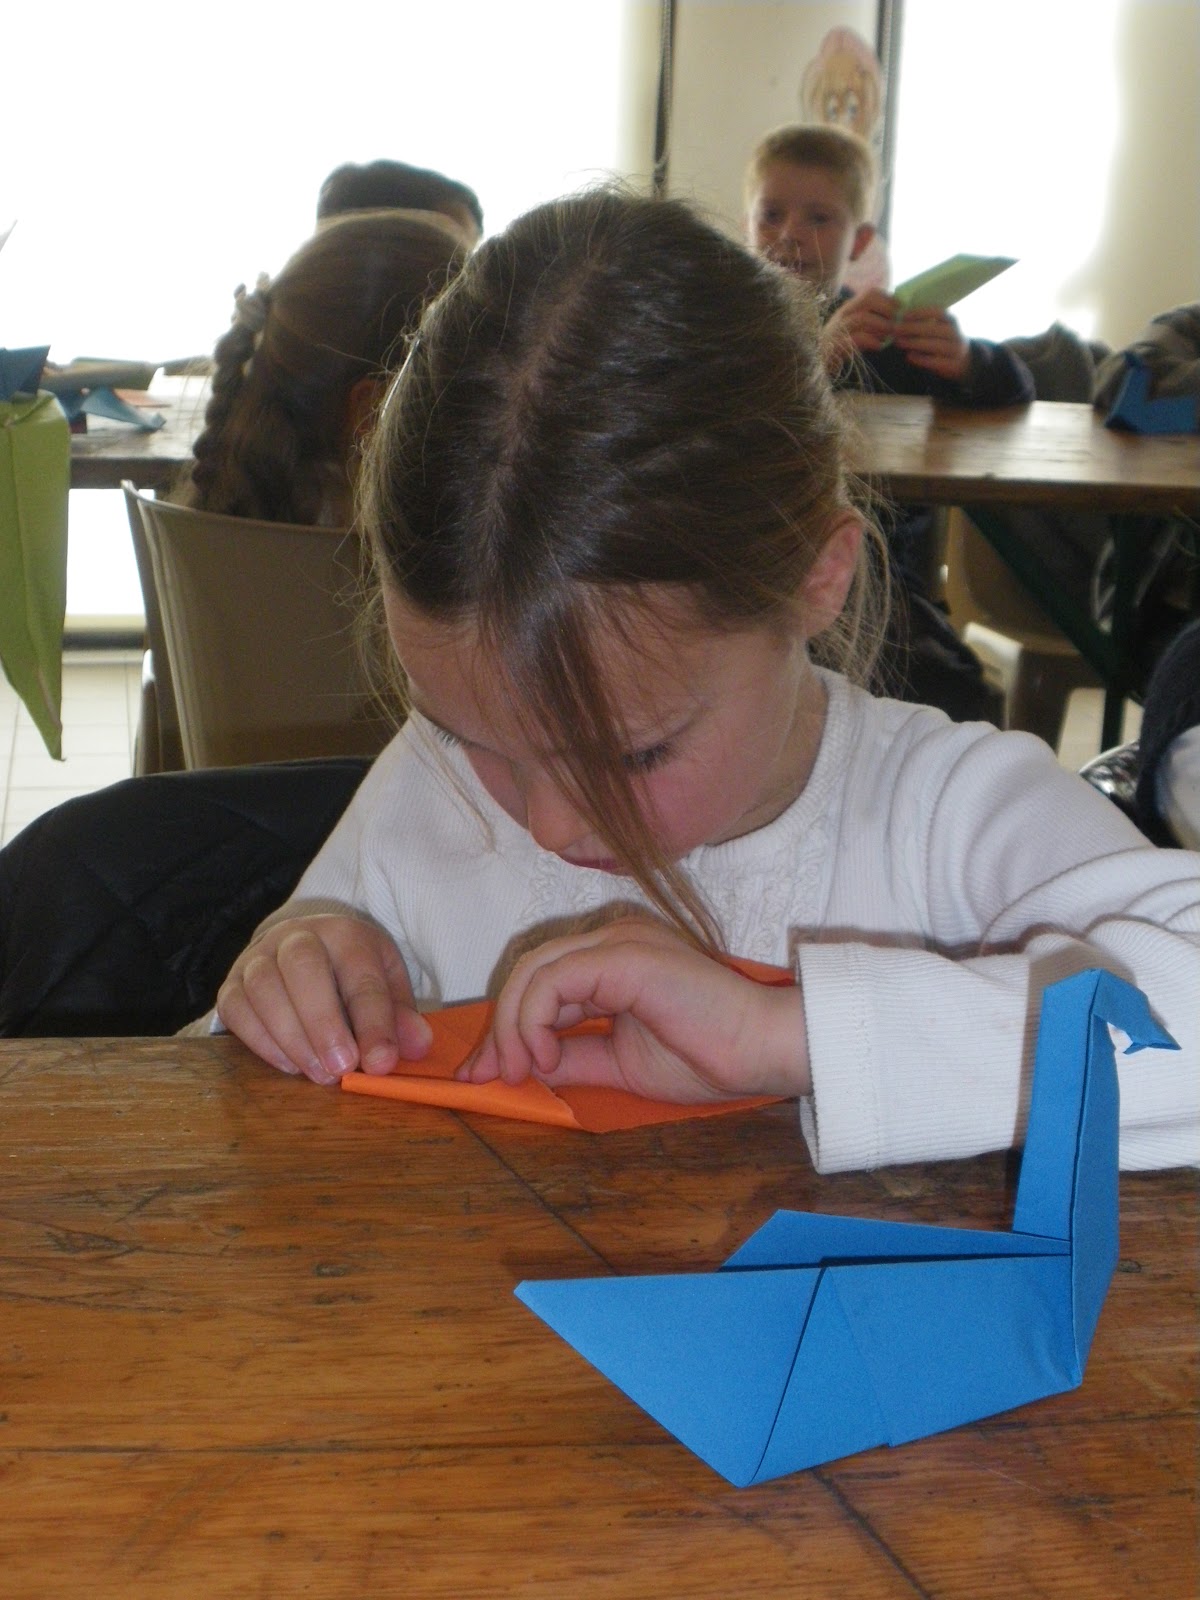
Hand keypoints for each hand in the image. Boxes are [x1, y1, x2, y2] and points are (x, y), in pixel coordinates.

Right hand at [216, 914, 430, 1083]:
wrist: (301, 949)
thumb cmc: (350, 974)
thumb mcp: (386, 985)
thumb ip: (401, 1017)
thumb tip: (418, 1046)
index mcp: (346, 934)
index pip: (360, 975)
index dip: (373, 1023)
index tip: (381, 1064)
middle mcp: (298, 936)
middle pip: (304, 968)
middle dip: (324, 1024)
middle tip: (341, 1070)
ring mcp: (259, 957)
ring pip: (264, 987)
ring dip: (292, 1038)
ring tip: (318, 1074)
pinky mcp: (232, 983)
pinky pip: (236, 1008)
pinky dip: (261, 1041)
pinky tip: (289, 1065)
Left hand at [459, 916, 810, 1101]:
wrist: (762, 1051)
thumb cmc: (708, 1056)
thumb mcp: (619, 1061)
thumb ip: (573, 1055)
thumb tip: (524, 1064)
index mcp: (614, 959)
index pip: (540, 981)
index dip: (505, 1026)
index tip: (483, 1074)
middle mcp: (611, 939)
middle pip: (527, 970)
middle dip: (498, 1026)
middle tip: (486, 1076)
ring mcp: (617, 940)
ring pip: (532, 970)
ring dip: (510, 1025)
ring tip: (518, 1070)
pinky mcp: (621, 955)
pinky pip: (552, 980)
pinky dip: (532, 1018)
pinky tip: (540, 1056)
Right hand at [823, 287, 899, 368]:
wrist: (818, 362)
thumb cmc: (841, 345)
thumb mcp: (854, 327)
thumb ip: (871, 320)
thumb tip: (895, 316)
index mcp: (849, 307)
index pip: (871, 292)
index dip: (888, 298)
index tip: (901, 308)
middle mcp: (843, 314)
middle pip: (867, 300)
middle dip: (887, 308)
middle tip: (898, 320)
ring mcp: (839, 328)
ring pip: (863, 318)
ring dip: (881, 325)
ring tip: (891, 334)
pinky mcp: (837, 345)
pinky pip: (856, 338)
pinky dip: (871, 341)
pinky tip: (879, 346)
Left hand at [892, 307, 970, 380]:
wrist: (964, 360)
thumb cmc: (944, 340)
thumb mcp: (941, 327)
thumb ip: (926, 322)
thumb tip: (900, 317)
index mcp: (951, 320)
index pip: (936, 312)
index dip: (919, 313)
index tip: (903, 315)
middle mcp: (954, 333)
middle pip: (931, 329)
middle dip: (911, 329)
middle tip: (895, 329)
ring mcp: (955, 349)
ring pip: (932, 345)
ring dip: (913, 343)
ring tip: (898, 342)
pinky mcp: (952, 364)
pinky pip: (934, 361)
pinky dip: (920, 359)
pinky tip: (909, 356)